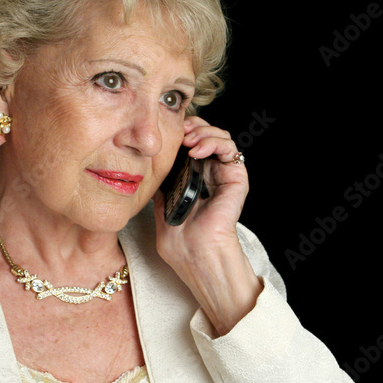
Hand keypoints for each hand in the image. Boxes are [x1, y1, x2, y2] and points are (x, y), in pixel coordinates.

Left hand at [152, 116, 260, 335]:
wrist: (196, 255)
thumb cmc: (179, 242)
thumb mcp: (160, 207)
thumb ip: (160, 187)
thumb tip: (146, 168)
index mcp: (192, 179)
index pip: (190, 144)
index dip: (181, 132)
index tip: (167, 131)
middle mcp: (209, 174)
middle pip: (205, 135)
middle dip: (193, 126)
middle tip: (180, 131)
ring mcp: (223, 175)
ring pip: (220, 137)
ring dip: (204, 132)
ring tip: (188, 140)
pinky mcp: (236, 179)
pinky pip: (231, 149)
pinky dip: (215, 142)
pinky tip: (197, 150)